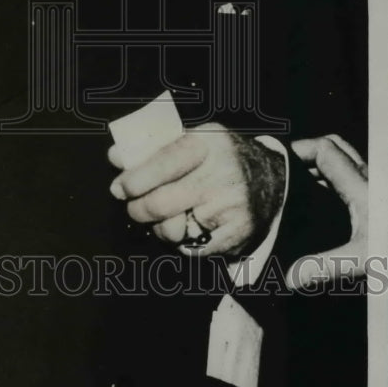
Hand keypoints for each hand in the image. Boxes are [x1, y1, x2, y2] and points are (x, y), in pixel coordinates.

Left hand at [108, 123, 285, 255]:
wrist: (271, 179)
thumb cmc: (220, 157)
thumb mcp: (194, 138)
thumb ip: (154, 146)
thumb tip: (116, 157)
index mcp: (207, 143)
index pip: (162, 163)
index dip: (135, 179)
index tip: (119, 188)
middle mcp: (221, 173)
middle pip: (161, 202)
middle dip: (138, 209)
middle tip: (134, 207)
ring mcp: (231, 205)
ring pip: (172, 228)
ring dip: (158, 228)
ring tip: (162, 218)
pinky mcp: (238, 233)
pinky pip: (192, 248)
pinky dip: (182, 242)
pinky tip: (188, 228)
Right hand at [286, 134, 367, 288]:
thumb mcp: (365, 261)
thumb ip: (325, 266)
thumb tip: (289, 276)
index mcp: (363, 185)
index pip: (324, 148)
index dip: (297, 149)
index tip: (275, 161)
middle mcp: (373, 179)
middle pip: (335, 147)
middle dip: (308, 153)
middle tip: (287, 171)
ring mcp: (379, 188)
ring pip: (347, 163)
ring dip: (323, 168)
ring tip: (301, 186)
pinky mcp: (382, 199)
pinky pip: (356, 180)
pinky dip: (336, 183)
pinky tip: (328, 206)